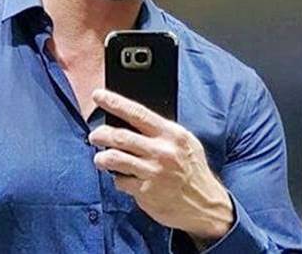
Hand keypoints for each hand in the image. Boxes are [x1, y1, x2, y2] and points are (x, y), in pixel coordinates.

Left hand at [89, 89, 233, 242]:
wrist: (206, 206)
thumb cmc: (192, 171)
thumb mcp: (185, 143)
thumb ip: (161, 131)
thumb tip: (130, 118)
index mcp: (172, 134)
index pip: (138, 113)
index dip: (114, 102)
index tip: (98, 96)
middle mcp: (162, 152)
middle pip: (120, 136)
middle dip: (101, 134)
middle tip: (94, 135)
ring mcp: (153, 172)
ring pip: (114, 158)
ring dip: (102, 158)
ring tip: (101, 159)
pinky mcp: (146, 192)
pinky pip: (120, 181)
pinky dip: (118, 180)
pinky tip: (123, 179)